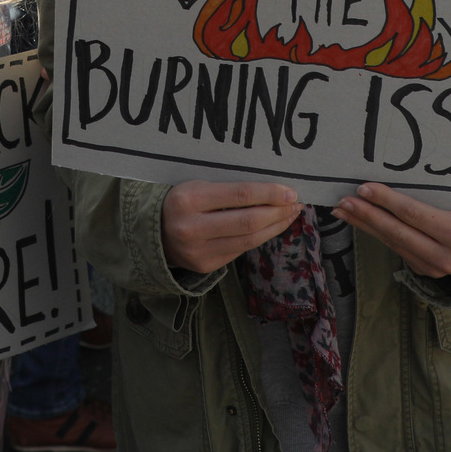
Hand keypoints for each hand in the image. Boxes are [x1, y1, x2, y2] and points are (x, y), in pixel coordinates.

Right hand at [160, 181, 300, 276]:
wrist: (154, 233)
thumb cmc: (183, 202)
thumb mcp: (197, 186)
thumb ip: (229, 189)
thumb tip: (272, 190)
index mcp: (188, 199)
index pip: (239, 195)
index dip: (269, 194)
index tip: (290, 191)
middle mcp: (192, 227)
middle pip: (248, 221)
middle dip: (277, 212)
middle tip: (296, 204)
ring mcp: (198, 251)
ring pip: (248, 240)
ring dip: (275, 227)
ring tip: (290, 215)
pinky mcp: (206, 265)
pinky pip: (241, 251)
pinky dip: (261, 238)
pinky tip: (272, 227)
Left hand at [334, 182, 450, 279]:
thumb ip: (429, 200)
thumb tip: (387, 183)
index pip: (413, 213)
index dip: (386, 200)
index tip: (363, 188)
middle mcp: (446, 256)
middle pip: (397, 231)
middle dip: (367, 215)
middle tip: (344, 200)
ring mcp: (433, 268)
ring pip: (392, 242)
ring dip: (365, 225)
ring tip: (344, 210)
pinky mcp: (424, 272)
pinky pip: (396, 248)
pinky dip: (377, 234)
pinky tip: (361, 222)